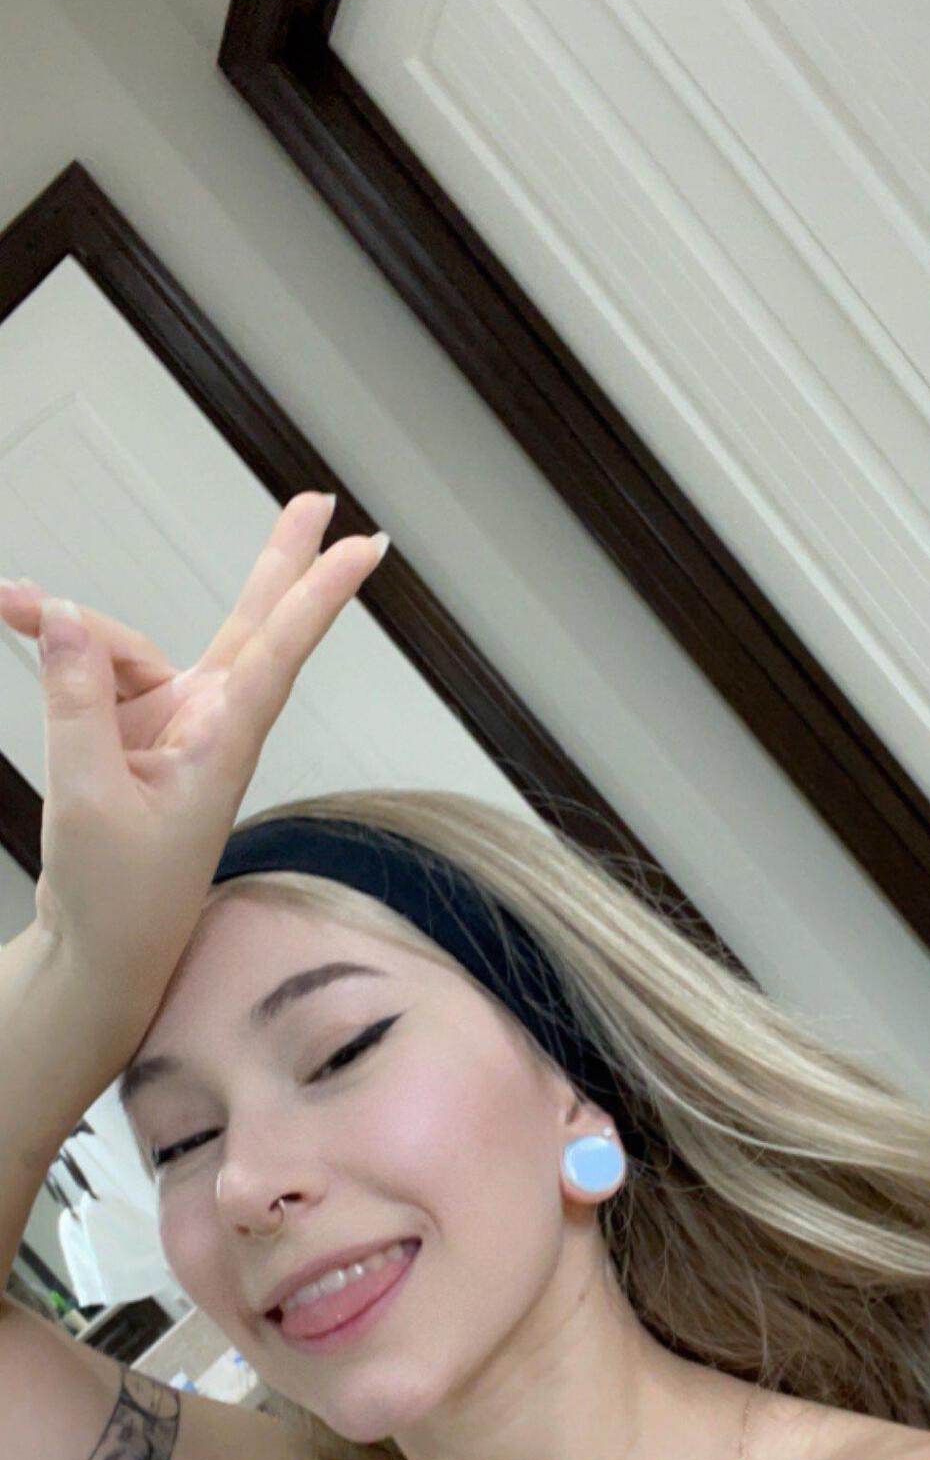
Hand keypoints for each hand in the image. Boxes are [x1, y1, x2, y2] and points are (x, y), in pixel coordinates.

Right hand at [0, 491, 388, 1030]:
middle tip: (317, 503)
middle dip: (278, 562)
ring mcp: (170, 726)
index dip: (319, 593)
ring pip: (127, 645)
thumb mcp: (87, 799)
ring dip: (72, 625)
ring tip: (7, 602)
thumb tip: (65, 616)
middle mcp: (208, 724)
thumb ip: (75, 701)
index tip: (365, 546)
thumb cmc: (120, 900)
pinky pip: (97, 673)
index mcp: (223, 742)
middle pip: (249, 624)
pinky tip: (22, 619)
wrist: (101, 956)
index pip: (279, 650)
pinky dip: (61, 652)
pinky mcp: (131, 735)